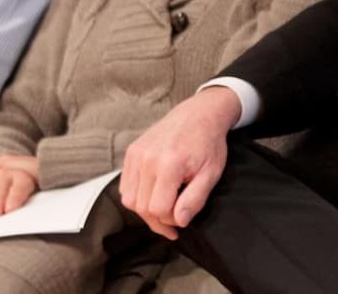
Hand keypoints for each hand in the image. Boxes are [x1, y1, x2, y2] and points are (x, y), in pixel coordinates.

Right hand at [0, 154, 39, 220]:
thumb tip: (30, 215)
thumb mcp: (37, 194)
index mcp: (25, 176)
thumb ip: (34, 201)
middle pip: (0, 185)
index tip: (9, 211)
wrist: (26, 175)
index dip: (14, 198)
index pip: (20, 185)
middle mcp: (7, 172)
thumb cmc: (32, 191)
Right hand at [119, 87, 240, 239]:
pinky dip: (137, 196)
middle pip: (141, 207)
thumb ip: (195, 199)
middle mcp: (147, 159)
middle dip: (158, 220)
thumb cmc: (208, 144)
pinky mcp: (131, 152)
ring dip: (146, 209)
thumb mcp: (211, 174)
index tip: (182, 219)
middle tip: (174, 220)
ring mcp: (136, 154)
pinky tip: (155, 193)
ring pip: (129, 199)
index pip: (158, 209)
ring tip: (165, 207)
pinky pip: (126, 186)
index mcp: (169, 164)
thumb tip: (179, 222)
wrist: (199, 115)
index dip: (170, 220)